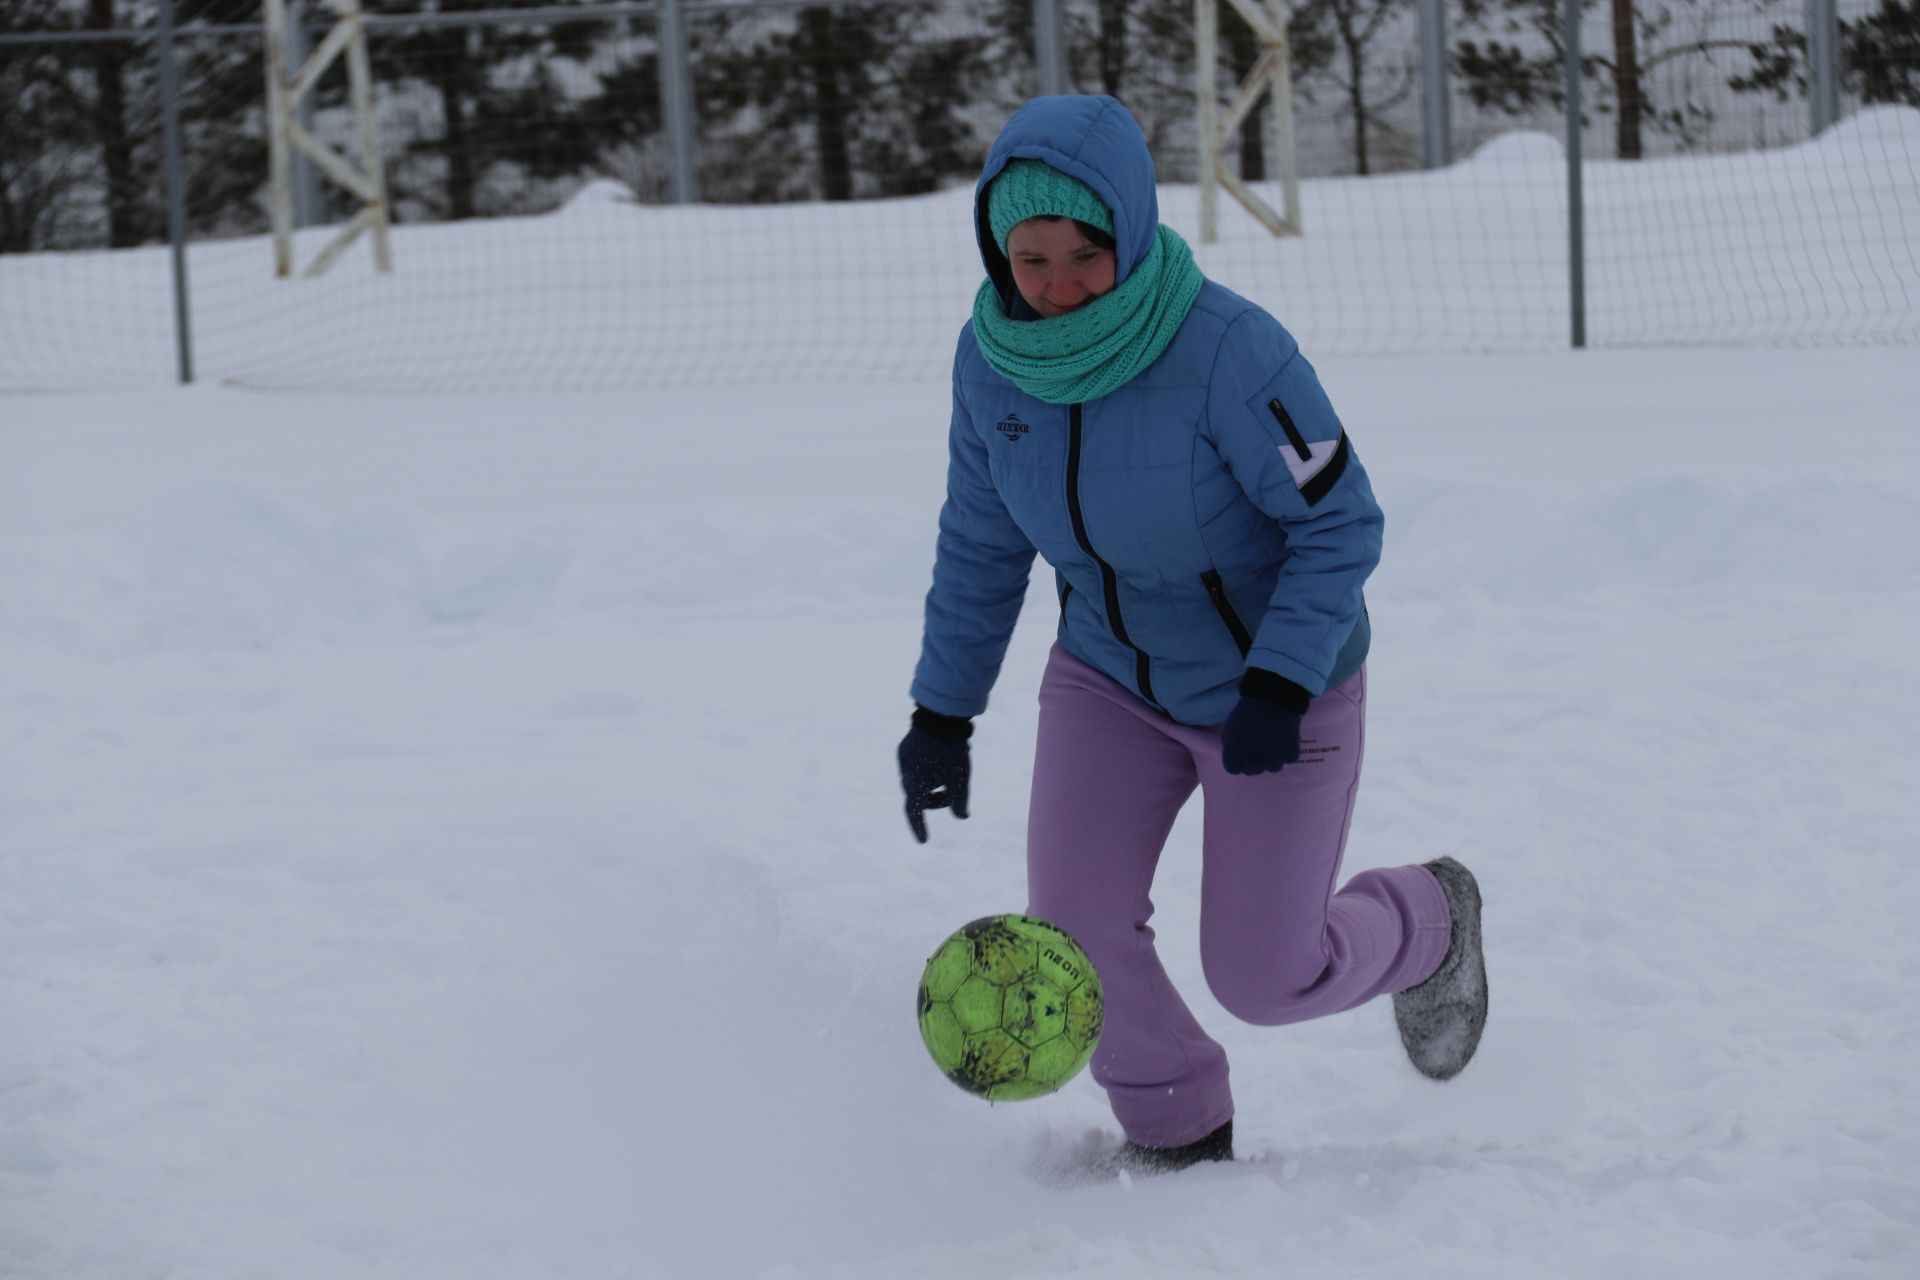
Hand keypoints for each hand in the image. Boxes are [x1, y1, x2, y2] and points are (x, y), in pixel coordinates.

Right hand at [898, 707, 971, 842]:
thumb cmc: (952, 750)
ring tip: (949, 774)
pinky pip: (915, 766)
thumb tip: (962, 816)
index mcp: (915, 784)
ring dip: (931, 784)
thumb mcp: (961, 778)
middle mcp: (905, 773)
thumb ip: (960, 801)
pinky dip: (926, 770)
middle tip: (953, 796)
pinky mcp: (906, 747)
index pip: (915, 811)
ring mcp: (903, 759)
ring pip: (916, 780)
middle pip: (917, 796)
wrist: (940, 716)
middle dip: (934, 800)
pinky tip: (941, 759)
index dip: (919, 827)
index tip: (924, 841)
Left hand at [1220, 695, 1302, 775]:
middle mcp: (1254, 764)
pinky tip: (1285, 740)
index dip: (1237, 761)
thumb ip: (1229, 743)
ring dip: (1272, 759)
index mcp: (1236, 757)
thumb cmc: (1246, 713)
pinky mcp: (1290, 754)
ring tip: (1273, 744)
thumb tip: (1233, 750)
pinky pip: (1288, 758)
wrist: (1271, 700)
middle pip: (1253, 771)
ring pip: (1272, 767)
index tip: (1241, 752)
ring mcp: (1274, 761)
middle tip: (1258, 748)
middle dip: (1254, 761)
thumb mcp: (1229, 727)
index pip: (1233, 769)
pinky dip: (1287, 751)